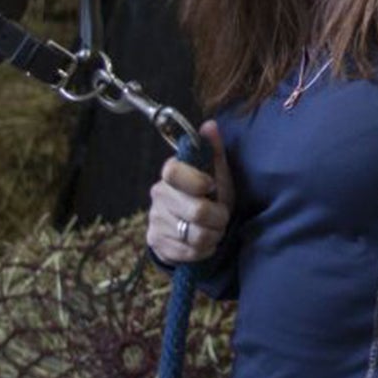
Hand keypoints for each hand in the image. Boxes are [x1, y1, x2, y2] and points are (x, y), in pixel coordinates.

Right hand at [146, 121, 231, 263]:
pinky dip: (203, 250)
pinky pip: (188, 252)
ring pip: (195, 236)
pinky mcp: (156, 243)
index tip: (211, 187)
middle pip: (196, 212)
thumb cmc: (210, 196)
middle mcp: (158, 195)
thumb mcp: (218, 173)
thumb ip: (214, 150)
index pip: (173, 172)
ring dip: (213, 235)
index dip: (197, 182)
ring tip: (212, 229)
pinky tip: (204, 243)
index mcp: (171, 174)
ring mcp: (155, 220)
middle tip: (221, 216)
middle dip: (218, 217)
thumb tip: (210, 125)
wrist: (196, 229)